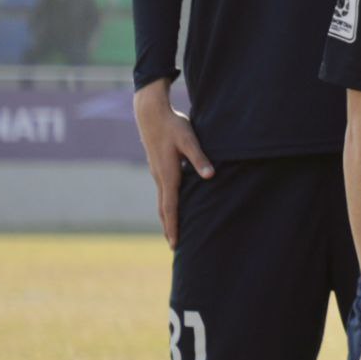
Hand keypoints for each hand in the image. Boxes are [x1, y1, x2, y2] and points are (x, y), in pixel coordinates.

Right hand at [132, 80, 211, 247]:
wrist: (150, 113)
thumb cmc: (173, 125)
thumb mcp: (190, 140)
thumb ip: (199, 158)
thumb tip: (210, 175)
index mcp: (168, 174)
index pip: (170, 207)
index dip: (173, 225)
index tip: (174, 243)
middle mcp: (160, 177)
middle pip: (164, 208)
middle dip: (168, 227)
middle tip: (173, 246)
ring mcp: (157, 172)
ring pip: (162, 200)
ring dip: (167, 217)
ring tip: (172, 232)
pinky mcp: (158, 166)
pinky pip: (163, 191)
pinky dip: (167, 204)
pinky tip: (172, 207)